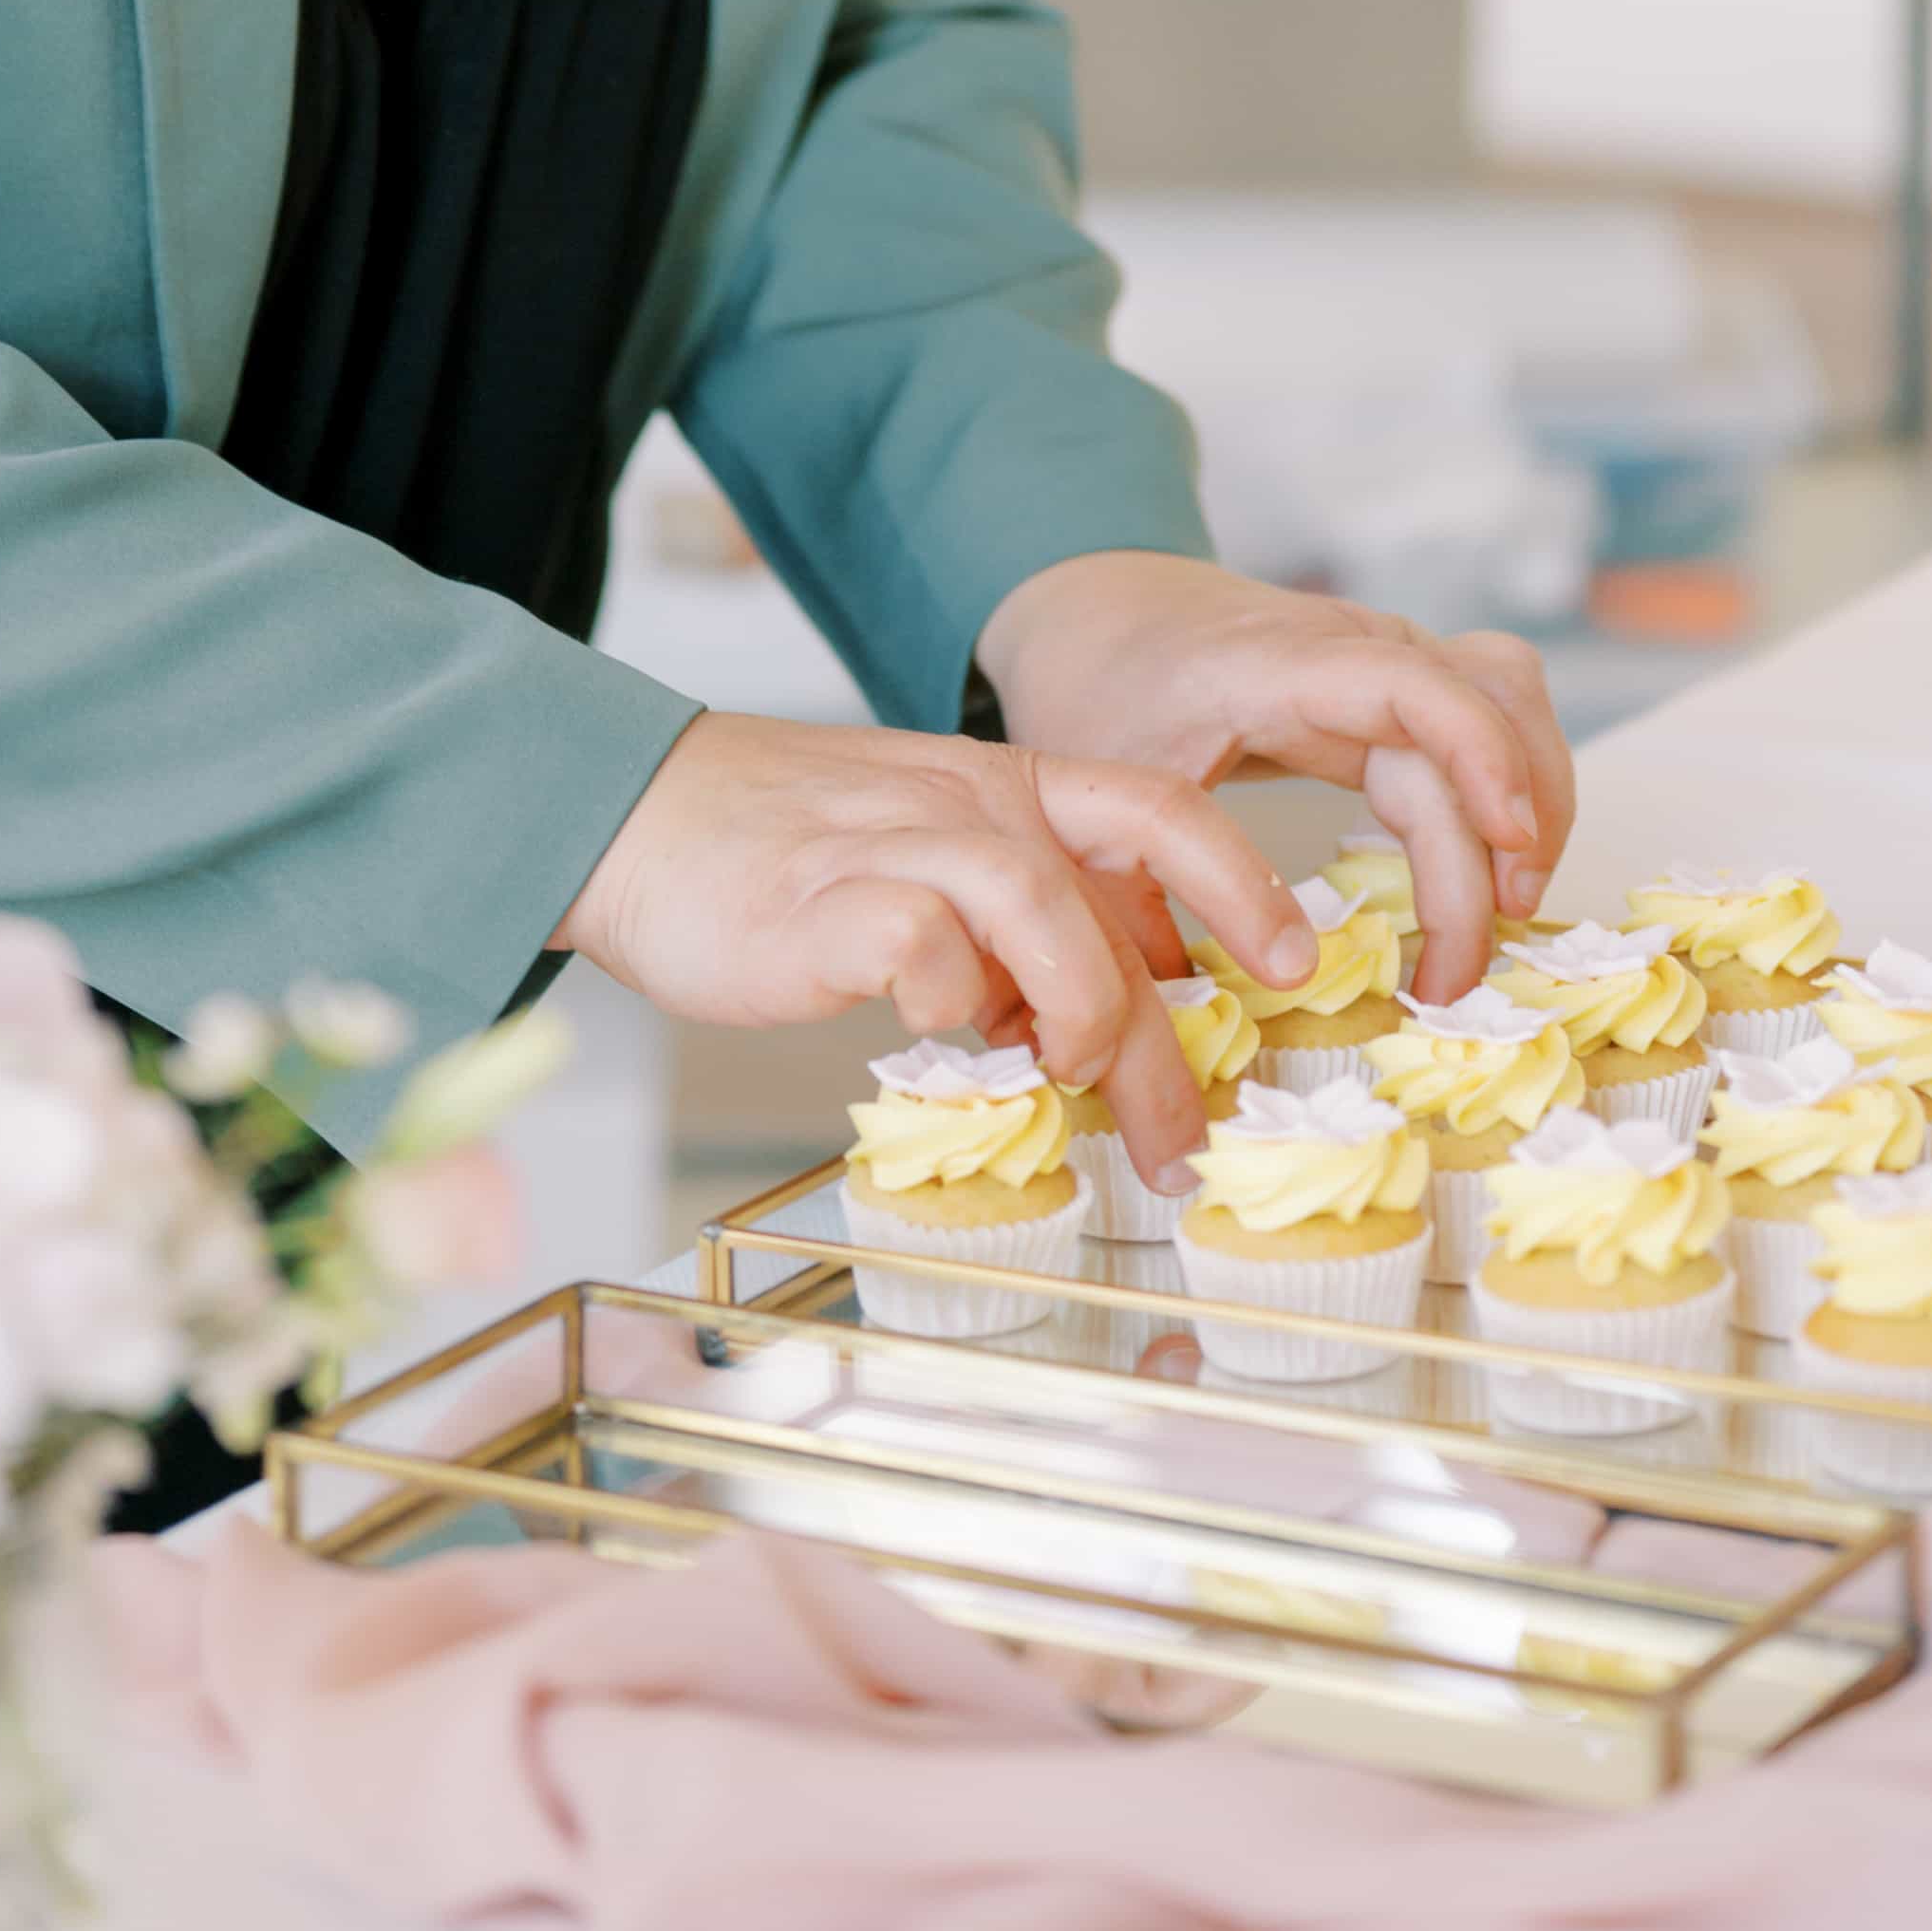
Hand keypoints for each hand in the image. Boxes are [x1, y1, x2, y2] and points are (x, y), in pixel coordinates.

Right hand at [554, 711, 1317, 1191]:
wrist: (638, 812)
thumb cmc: (784, 850)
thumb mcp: (926, 853)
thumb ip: (1011, 923)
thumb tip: (1089, 1026)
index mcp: (1006, 787)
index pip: (1161, 812)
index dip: (1241, 885)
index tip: (1293, 965)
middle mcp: (969, 805)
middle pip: (1113, 901)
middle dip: (1165, 1040)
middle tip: (1183, 1142)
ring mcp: (899, 846)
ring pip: (1038, 910)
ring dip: (1074, 1013)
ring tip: (1062, 1084)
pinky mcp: (826, 903)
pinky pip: (921, 949)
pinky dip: (946, 1003)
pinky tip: (934, 1036)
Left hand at [969, 558, 1576, 1001]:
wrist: (1097, 606)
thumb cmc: (1094, 688)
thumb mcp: (1100, 781)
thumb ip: (1137, 882)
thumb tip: (1178, 1003)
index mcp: (1275, 663)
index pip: (1412, 684)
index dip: (1477, 756)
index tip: (1508, 852)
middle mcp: (1350, 644)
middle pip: (1477, 715)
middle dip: (1503, 842)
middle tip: (1462, 968)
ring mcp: (1382, 653)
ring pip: (1507, 698)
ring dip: (1530, 802)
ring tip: (1498, 918)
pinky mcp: (1395, 679)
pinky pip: (1484, 713)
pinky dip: (1507, 786)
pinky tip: (1487, 872)